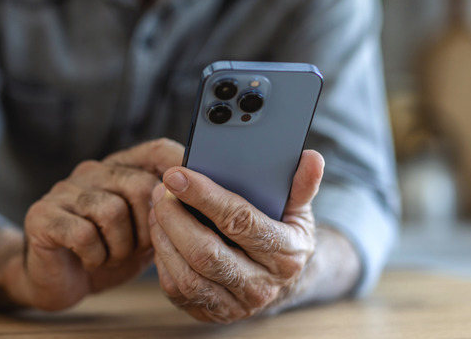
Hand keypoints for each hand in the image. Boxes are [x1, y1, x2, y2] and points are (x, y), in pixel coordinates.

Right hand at [8, 139, 184, 310]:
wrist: (57, 281)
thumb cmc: (106, 253)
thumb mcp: (144, 232)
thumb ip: (167, 213)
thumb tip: (203, 204)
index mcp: (121, 169)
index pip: (156, 150)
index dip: (179, 167)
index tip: (192, 194)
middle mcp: (92, 171)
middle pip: (140, 186)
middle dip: (147, 228)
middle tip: (136, 249)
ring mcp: (65, 190)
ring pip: (112, 211)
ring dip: (120, 247)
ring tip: (111, 256)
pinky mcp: (42, 215)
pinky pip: (83, 233)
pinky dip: (95, 255)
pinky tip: (91, 261)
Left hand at [149, 149, 324, 322]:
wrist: (281, 282)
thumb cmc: (283, 234)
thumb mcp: (296, 210)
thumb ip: (301, 185)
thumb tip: (312, 157)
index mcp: (286, 253)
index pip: (240, 221)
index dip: (205, 196)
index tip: (177, 175)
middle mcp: (261, 285)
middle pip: (207, 253)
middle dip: (176, 218)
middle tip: (161, 190)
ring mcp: (235, 304)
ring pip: (188, 276)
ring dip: (164, 238)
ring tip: (158, 207)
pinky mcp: (212, 313)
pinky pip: (177, 290)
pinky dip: (162, 260)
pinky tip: (160, 233)